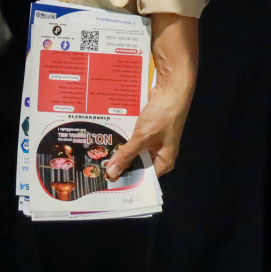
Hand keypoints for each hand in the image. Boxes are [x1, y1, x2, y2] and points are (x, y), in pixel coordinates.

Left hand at [106, 13, 195, 180]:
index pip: (144, 178)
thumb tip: (112, 173)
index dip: (127, 180)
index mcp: (164, 161)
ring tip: (99, 155)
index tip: (108, 184)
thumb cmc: (163, 115)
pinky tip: (108, 137)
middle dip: (121, 164)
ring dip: (120, 149)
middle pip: (137, 164)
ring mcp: (153, 140)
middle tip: (98, 170)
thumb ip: (127, 154)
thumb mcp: (143, 136)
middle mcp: (159, 153)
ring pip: (134, 150)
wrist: (172, 87)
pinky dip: (123, 137)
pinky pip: (133, 137)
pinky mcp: (148, 128)